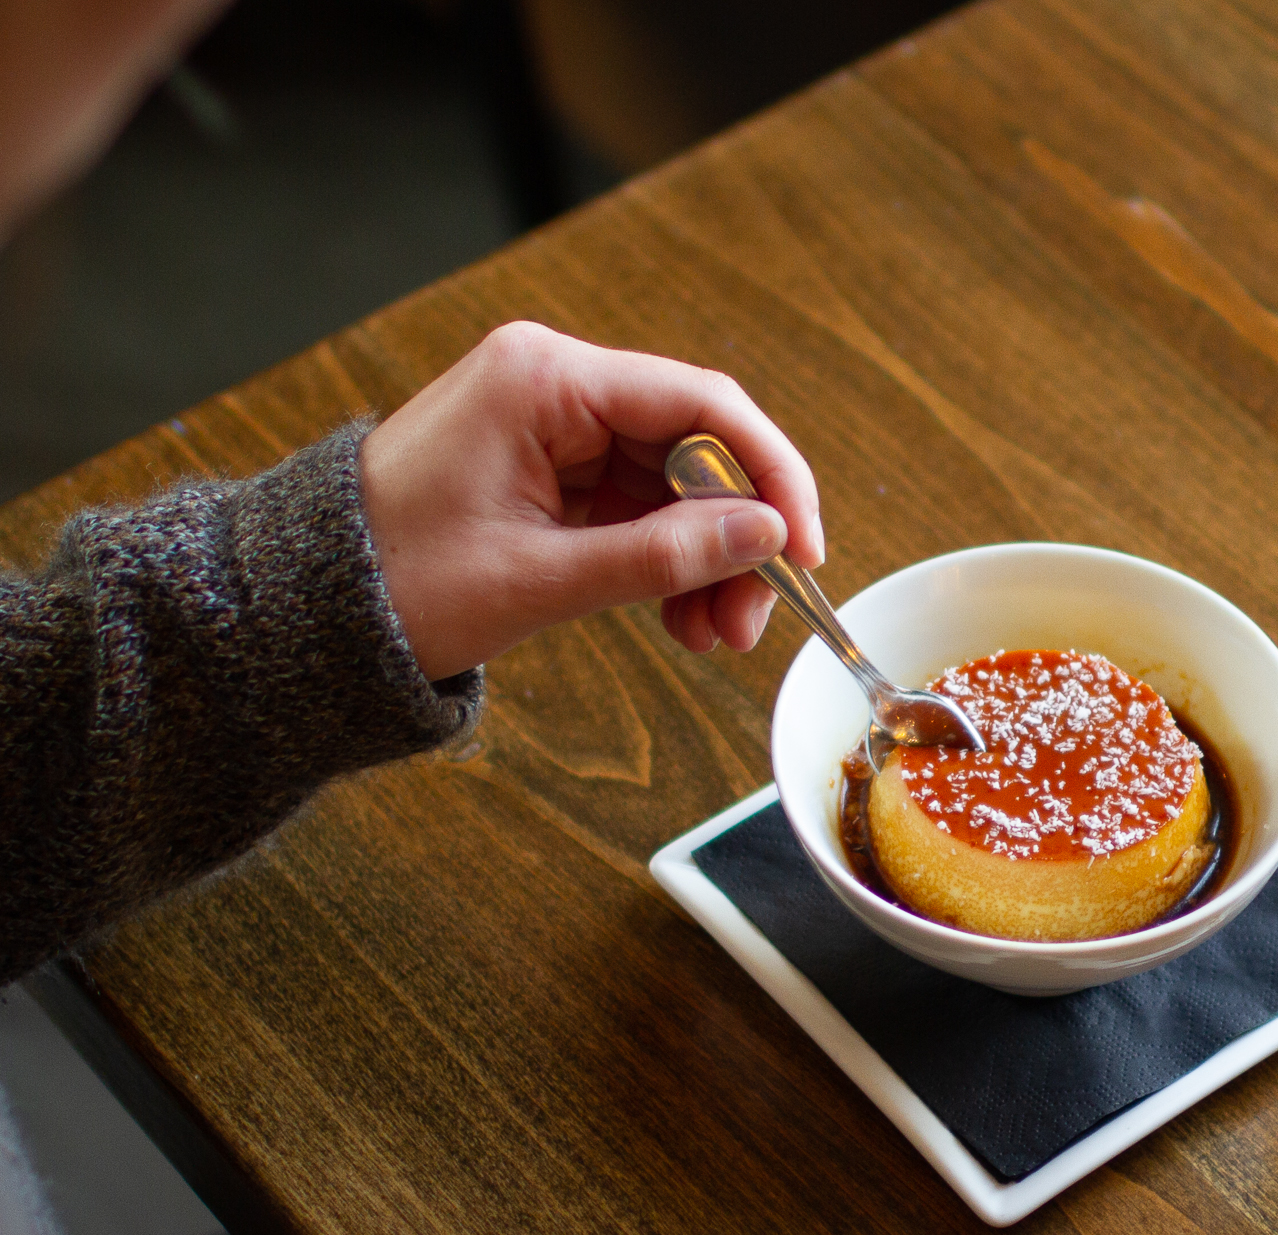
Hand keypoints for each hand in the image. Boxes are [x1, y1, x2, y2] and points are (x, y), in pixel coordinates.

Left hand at [358, 322, 824, 680]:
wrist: (298, 612)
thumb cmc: (391, 584)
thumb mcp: (539, 580)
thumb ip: (662, 556)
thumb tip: (765, 537)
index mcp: (543, 379)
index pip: (700, 403)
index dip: (769, 475)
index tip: (803, 549)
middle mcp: (553, 382)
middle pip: (694, 445)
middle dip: (735, 535)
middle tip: (751, 620)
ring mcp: (550, 423)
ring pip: (674, 482)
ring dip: (706, 558)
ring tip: (713, 636)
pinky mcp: (547, 465)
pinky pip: (637, 505)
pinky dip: (666, 560)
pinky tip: (681, 616)